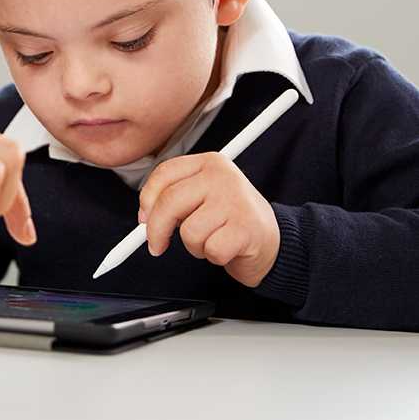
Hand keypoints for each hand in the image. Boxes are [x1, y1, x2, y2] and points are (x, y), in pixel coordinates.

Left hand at [138, 152, 279, 286]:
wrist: (274, 240)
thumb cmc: (231, 219)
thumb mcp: (201, 198)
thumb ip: (173, 199)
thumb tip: (145, 215)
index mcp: (209, 163)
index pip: (164, 174)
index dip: (147, 199)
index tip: (144, 218)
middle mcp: (223, 176)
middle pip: (169, 202)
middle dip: (156, 230)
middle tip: (157, 245)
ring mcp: (236, 200)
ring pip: (189, 231)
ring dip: (194, 245)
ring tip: (211, 239)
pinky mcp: (246, 228)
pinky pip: (210, 249)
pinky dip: (213, 256)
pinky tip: (226, 248)